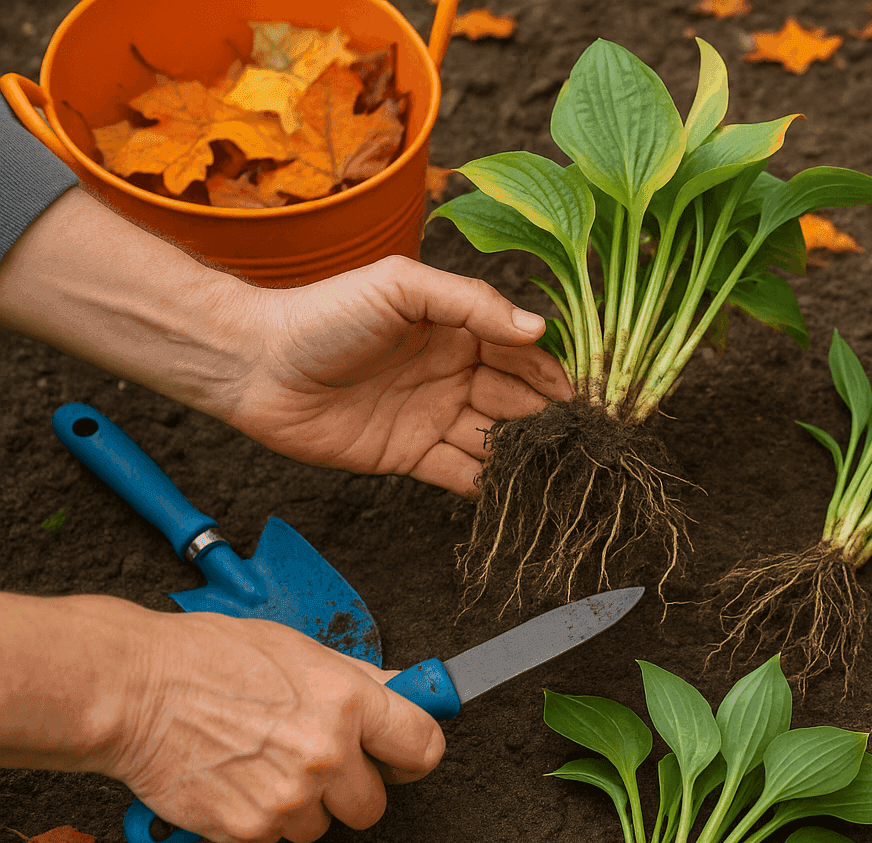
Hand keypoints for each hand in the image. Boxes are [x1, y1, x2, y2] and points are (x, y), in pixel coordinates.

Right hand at [103, 605, 444, 842]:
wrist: (134, 689)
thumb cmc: (208, 658)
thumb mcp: (301, 650)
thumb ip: (362, 680)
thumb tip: (408, 690)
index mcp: (347, 703)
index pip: (423, 747)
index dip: (414, 753)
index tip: (404, 754)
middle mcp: (325, 755)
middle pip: (373, 804)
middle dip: (352, 788)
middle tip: (319, 760)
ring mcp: (287, 797)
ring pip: (320, 826)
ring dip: (301, 804)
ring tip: (263, 761)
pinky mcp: (247, 827)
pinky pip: (272, 837)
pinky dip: (257, 817)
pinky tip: (236, 778)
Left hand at [223, 255, 573, 496]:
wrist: (255, 364)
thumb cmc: (323, 314)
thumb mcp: (402, 288)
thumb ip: (471, 304)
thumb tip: (537, 328)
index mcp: (457, 329)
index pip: (520, 353)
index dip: (552, 373)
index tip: (583, 396)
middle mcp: (452, 373)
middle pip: (515, 400)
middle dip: (548, 419)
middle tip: (581, 440)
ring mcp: (432, 416)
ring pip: (495, 440)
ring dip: (525, 455)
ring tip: (560, 471)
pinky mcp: (409, 456)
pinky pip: (459, 473)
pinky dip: (489, 485)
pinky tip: (515, 492)